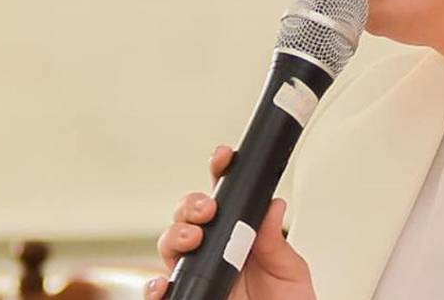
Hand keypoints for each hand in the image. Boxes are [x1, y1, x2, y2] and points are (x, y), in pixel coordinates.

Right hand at [144, 144, 315, 299]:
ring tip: (193, 237)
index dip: (220, 172)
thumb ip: (276, 242)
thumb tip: (273, 205)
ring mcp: (196, 274)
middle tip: (208, 208)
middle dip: (192, 204)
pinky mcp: (186, 297)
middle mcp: (212, 252)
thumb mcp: (289, 270)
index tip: (224, 157)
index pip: (223, 197)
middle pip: (188, 216)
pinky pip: (160, 291)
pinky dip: (155, 286)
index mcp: (238, 236)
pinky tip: (164, 282)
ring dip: (175, 234)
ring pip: (170, 245)